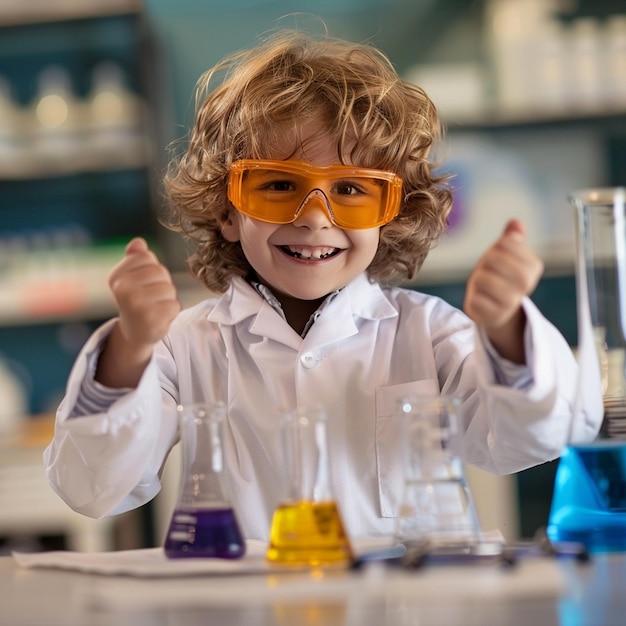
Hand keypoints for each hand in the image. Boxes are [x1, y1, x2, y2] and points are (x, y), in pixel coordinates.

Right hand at [109, 237, 180, 350]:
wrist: (135, 332)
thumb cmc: (137, 299)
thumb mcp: (132, 277)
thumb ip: (136, 258)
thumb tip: (138, 242)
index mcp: (116, 276)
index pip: (145, 257)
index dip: (151, 267)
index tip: (144, 281)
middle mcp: (122, 290)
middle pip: (159, 271)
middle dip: (162, 282)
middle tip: (152, 297)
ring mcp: (135, 305)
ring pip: (169, 289)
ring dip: (168, 298)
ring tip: (156, 307)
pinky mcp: (150, 320)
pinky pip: (175, 305)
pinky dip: (172, 311)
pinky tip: (160, 317)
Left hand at [463, 219, 542, 361]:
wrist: (496, 307)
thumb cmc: (500, 275)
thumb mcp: (507, 254)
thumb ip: (512, 238)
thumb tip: (516, 222)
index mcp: (533, 266)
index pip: (505, 242)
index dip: (496, 248)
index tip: (500, 258)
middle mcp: (526, 284)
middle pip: (492, 259)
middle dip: (485, 263)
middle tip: (489, 272)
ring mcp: (511, 302)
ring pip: (481, 279)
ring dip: (477, 281)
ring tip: (485, 286)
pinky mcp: (494, 316)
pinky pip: (475, 300)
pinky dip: (474, 298)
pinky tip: (482, 300)